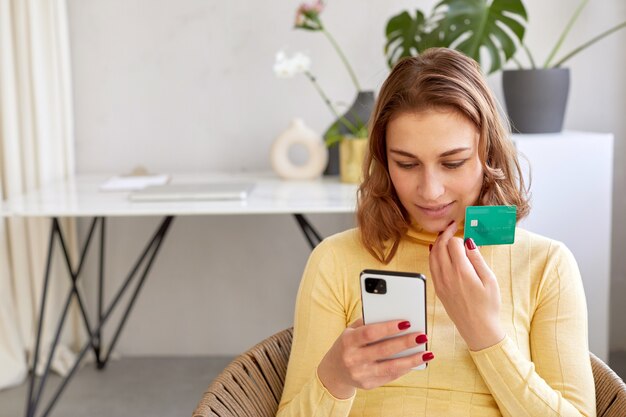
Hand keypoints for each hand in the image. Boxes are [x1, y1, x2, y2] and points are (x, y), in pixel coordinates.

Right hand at [317, 318, 432, 398]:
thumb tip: (395, 315)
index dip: (388, 328)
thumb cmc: (348, 344)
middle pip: (383, 350)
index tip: (406, 322)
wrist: (334, 371)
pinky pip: (390, 376)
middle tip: (422, 336)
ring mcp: (360, 374)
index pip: (369, 333)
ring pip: (390, 367)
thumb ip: (368, 322)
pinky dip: (405, 368)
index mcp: (348, 341)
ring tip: (427, 353)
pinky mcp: (368, 385)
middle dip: (405, 343)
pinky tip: (416, 361)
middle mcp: (352, 359)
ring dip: (411, 360)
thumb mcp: (351, 331)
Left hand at [429, 221, 504, 350]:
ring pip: (432, 255)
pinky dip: (433, 255)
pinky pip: (431, 266)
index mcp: (461, 272)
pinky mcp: (438, 288)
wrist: (478, 329)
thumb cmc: (488, 306)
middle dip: (445, 234)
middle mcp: (447, 276)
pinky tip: (438, 251)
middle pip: (440, 246)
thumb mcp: (490, 280)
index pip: (453, 244)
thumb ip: (477, 259)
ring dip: (437, 243)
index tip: (464, 233)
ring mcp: (440, 282)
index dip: (458, 236)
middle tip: (451, 227)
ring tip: (445, 236)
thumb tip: (469, 242)